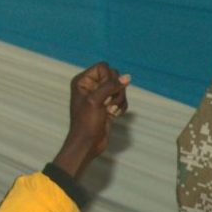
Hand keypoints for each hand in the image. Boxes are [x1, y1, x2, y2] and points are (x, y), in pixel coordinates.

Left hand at [52, 61, 128, 178]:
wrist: (88, 143)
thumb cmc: (86, 122)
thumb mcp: (96, 101)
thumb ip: (111, 86)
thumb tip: (127, 77)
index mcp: (83, 80)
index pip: (103, 67)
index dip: (109, 78)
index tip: (105, 93)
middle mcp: (91, 86)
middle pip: (114, 76)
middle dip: (116, 90)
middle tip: (108, 104)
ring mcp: (100, 95)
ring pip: (120, 88)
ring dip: (119, 100)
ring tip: (111, 111)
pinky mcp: (108, 105)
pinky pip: (122, 99)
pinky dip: (121, 107)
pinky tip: (114, 115)